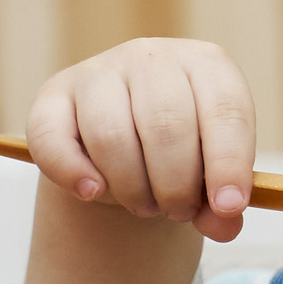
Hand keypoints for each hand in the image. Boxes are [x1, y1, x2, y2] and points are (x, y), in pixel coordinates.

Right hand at [23, 38, 256, 242]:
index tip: (228, 208)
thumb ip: (220, 202)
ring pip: (111, 135)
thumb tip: (224, 226)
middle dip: (176, 185)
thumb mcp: (209, 171)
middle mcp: (152, 57)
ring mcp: (99, 71)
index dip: (229, 163)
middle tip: (179, 213)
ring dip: (132, 188)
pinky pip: (53, 138)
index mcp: (206, 64)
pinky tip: (93, 193)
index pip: (225, 109)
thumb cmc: (181, 150)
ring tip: (146, 206)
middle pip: (167, 125)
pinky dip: (73, 174)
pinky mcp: (54, 94)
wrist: (127, 137)